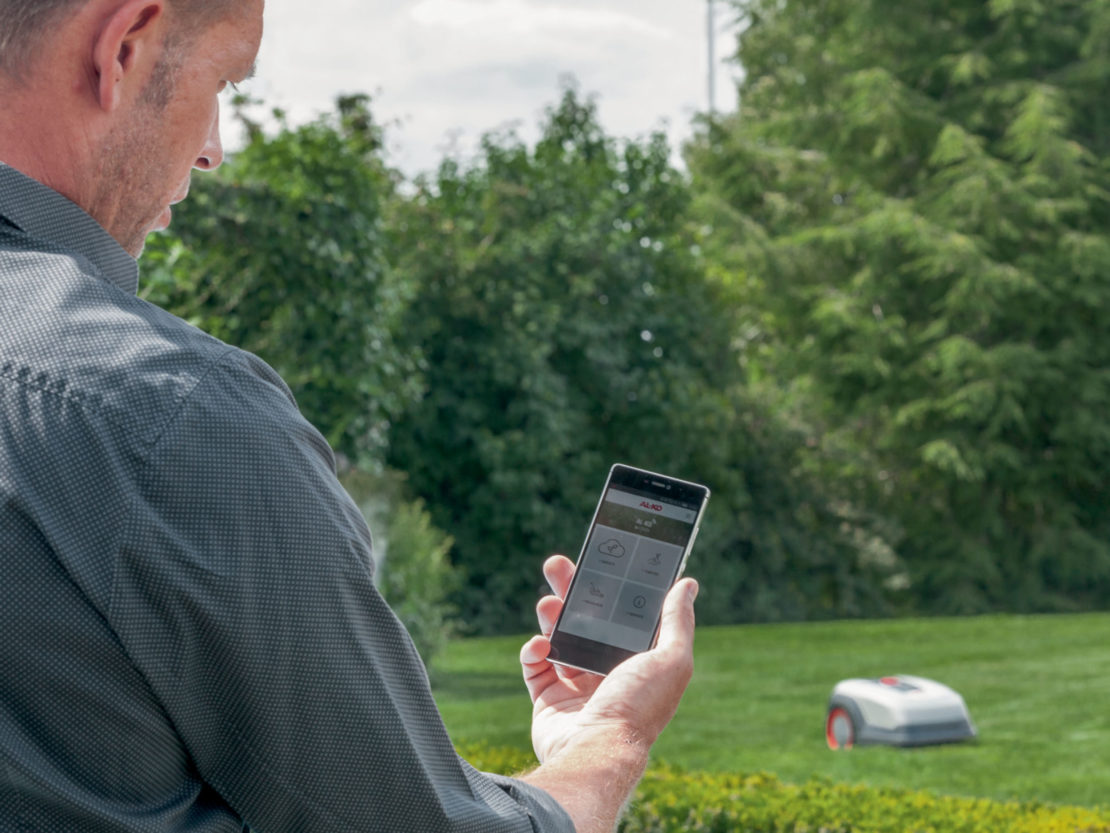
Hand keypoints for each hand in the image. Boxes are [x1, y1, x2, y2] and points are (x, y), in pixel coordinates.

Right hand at [519, 554, 697, 763]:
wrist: (596, 751)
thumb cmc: (639, 707)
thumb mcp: (671, 659)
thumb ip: (677, 621)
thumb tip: (687, 584)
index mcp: (639, 661)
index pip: (623, 615)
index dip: (612, 588)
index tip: (601, 561)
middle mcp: (608, 672)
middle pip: (587, 620)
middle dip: (572, 590)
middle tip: (557, 565)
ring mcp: (576, 686)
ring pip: (559, 638)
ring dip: (551, 616)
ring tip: (547, 603)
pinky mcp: (549, 699)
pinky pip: (536, 666)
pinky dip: (533, 651)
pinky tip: (540, 646)